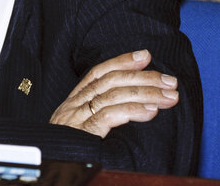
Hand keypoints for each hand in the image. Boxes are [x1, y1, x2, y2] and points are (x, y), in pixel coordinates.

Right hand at [49, 49, 178, 137]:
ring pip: (114, 95)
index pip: (98, 72)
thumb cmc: (68, 149)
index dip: (121, 61)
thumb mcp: (79, 126)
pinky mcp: (83, 132)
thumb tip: (131, 104)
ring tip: (169, 97)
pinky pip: (109, 115)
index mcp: (74, 100)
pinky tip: (151, 111)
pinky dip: (132, 110)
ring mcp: (77, 116)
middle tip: (170, 81)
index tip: (145, 56)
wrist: (48, 163)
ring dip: (146, 93)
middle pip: (111, 81)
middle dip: (143, 77)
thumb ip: (98, 113)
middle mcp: (74, 104)